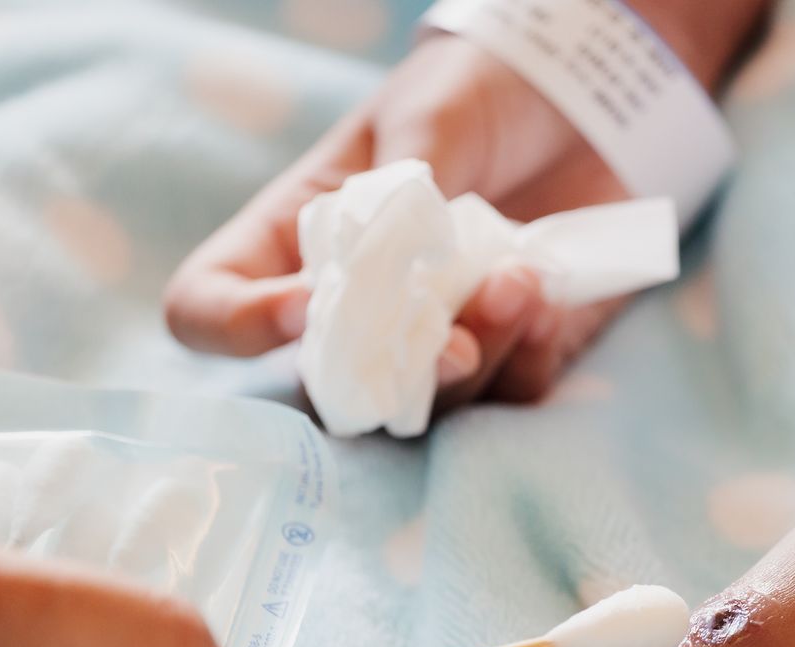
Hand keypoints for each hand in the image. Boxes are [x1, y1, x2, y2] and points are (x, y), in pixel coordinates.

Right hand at [165, 36, 631, 409]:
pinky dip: (527, 358)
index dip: (236, 325)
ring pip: (428, 405)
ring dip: (477, 357)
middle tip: (452, 343)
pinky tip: (546, 292)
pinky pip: (509, 397)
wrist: (583, 94)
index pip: (211, 306)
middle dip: (391, 376)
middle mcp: (354, 305)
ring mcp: (432, 338)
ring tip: (520, 281)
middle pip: (330, 386)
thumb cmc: (475, 93)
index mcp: (295, 238)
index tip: (306, 308)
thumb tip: (389, 265)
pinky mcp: (512, 352)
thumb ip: (401, 192)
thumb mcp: (425, 116)